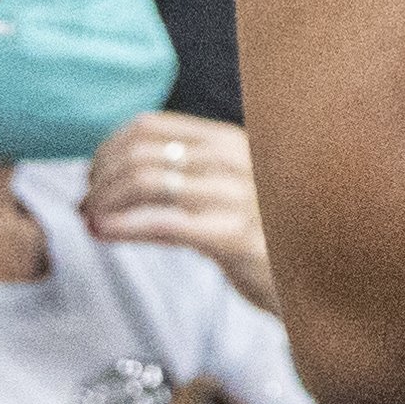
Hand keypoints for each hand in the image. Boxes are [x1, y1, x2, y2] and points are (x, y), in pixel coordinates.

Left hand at [85, 113, 276, 310]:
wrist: (318, 278)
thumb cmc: (264, 238)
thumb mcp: (229, 192)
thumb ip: (187, 175)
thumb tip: (112, 177)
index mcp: (229, 139)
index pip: (148, 125)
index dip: (107, 149)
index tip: (93, 178)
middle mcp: (234, 158)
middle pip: (139, 152)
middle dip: (99, 181)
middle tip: (86, 208)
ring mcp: (237, 194)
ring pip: (144, 183)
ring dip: (104, 204)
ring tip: (93, 224)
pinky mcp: (234, 235)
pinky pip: (161, 222)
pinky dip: (122, 227)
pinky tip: (105, 236)